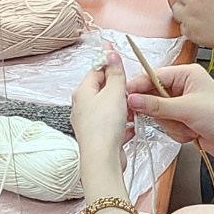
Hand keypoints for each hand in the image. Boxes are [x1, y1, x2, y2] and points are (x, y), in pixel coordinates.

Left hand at [71, 49, 132, 192]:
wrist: (102, 159)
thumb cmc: (104, 127)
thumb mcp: (114, 92)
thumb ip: (115, 72)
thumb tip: (110, 53)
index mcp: (82, 92)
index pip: (96, 69)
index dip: (108, 61)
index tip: (117, 54)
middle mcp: (82, 107)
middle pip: (103, 89)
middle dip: (119, 89)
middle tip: (129, 90)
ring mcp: (89, 123)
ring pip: (110, 108)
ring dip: (123, 108)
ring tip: (132, 111)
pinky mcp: (99, 137)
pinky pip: (113, 125)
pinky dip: (123, 124)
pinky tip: (130, 127)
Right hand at [127, 64, 213, 163]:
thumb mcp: (186, 109)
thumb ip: (157, 105)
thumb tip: (133, 99)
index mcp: (187, 74)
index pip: (154, 76)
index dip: (140, 86)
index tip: (126, 96)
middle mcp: (184, 86)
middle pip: (153, 96)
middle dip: (161, 111)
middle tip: (165, 117)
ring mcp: (183, 104)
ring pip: (159, 114)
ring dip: (171, 124)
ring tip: (188, 126)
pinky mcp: (183, 119)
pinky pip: (167, 125)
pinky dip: (176, 131)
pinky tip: (190, 132)